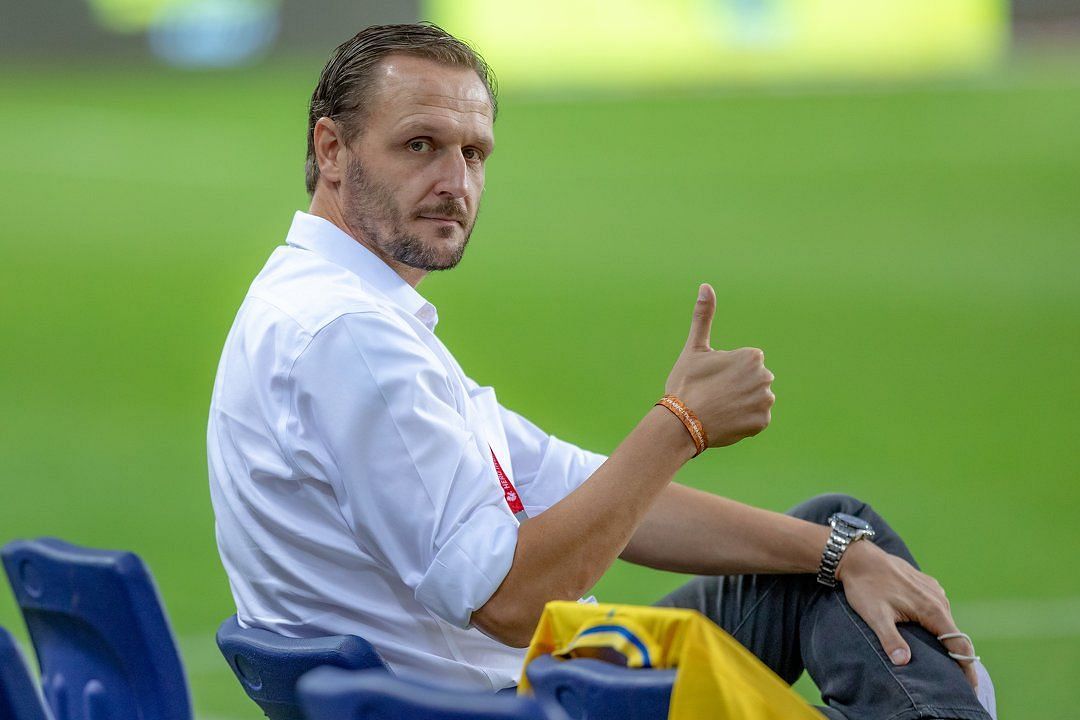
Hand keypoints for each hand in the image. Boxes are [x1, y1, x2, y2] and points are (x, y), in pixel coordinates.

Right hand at [664, 284, 774, 447]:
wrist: (681, 423)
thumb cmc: (686, 383)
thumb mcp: (694, 349)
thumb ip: (704, 317)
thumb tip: (705, 286)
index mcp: (752, 357)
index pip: (746, 363)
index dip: (728, 370)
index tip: (712, 379)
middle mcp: (765, 377)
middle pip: (752, 380)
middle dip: (737, 386)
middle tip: (714, 394)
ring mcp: (765, 402)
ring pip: (755, 399)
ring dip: (742, 404)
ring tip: (720, 408)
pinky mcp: (762, 423)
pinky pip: (756, 419)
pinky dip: (743, 421)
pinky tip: (726, 420)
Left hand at [838, 541, 978, 688]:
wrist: (858, 557)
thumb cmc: (865, 587)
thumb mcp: (875, 615)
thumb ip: (890, 639)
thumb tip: (903, 662)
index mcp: (932, 609)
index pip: (958, 644)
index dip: (966, 667)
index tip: (970, 687)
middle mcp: (938, 599)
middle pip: (955, 634)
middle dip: (957, 657)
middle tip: (956, 682)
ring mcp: (933, 590)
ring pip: (946, 621)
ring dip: (947, 639)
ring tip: (945, 662)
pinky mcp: (925, 584)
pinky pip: (937, 608)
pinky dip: (937, 623)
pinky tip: (929, 633)